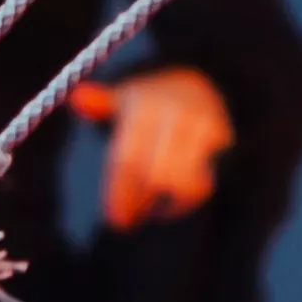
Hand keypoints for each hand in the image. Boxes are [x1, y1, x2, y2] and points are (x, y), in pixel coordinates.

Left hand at [71, 65, 231, 227]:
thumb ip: (100, 103)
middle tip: (128, 219)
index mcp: (147, 105)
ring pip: (184, 183)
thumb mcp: (125, 97)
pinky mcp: (224, 142)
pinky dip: (187, 200)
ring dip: (166, 204)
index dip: (120, 192)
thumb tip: (77, 98)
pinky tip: (173, 205)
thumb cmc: (151, 100)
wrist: (200, 82)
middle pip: (157, 175)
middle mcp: (177, 114)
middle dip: (140, 201)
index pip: (129, 158)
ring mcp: (204, 127)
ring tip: (152, 209)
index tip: (116, 219)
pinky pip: (205, 183)